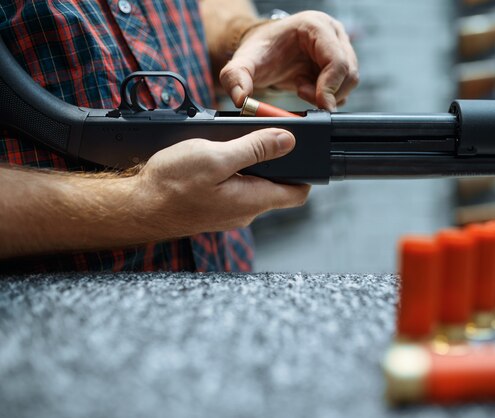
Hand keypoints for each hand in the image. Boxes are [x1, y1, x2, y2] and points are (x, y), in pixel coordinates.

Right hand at [135, 128, 309, 235]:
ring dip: (251, 165)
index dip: (306, 171)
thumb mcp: (216, 157)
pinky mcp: (213, 208)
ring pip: (253, 186)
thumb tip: (288, 140)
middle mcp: (246, 211)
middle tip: (263, 135)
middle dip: (276, 161)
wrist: (137, 207)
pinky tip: (216, 158)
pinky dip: (232, 172)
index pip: (298, 193)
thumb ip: (255, 149)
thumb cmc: (172, 185)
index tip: (301, 149)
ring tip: (235, 143)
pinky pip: (234, 189)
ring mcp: (229, 212)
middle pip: (276, 186)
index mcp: (254, 200)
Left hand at [220, 11, 358, 110]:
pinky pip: (344, 88)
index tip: (319, 105)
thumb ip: (236, 77)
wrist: (264, 52)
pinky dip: (327, 96)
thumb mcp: (244, 62)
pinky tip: (307, 88)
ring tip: (301, 88)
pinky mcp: (341, 63)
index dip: (330, 87)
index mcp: (315, 26)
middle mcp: (333, 34)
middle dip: (328, 92)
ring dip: (328, 95)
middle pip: (349, 73)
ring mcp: (340, 48)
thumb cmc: (259, 51)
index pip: (337, 61)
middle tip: (301, 93)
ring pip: (350, 82)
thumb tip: (241, 99)